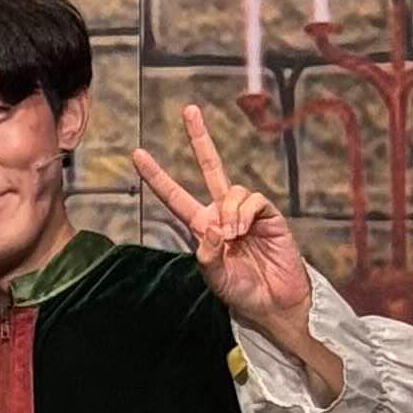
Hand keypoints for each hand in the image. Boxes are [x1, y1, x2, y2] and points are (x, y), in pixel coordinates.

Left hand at [130, 107, 318, 345]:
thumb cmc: (242, 292)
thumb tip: (211, 227)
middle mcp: (222, 213)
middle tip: (188, 110)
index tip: (137, 154)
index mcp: (202, 226)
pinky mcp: (269, 215)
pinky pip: (253, 199)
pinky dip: (245, 212)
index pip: (175, 196)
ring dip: (230, 212)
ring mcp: (246, 212)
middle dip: (200, 137)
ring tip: (234, 237)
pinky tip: (244, 231)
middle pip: (210, 166)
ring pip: (232, 189)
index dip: (157, 176)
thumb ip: (207, 255)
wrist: (274, 302)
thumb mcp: (215, 277)